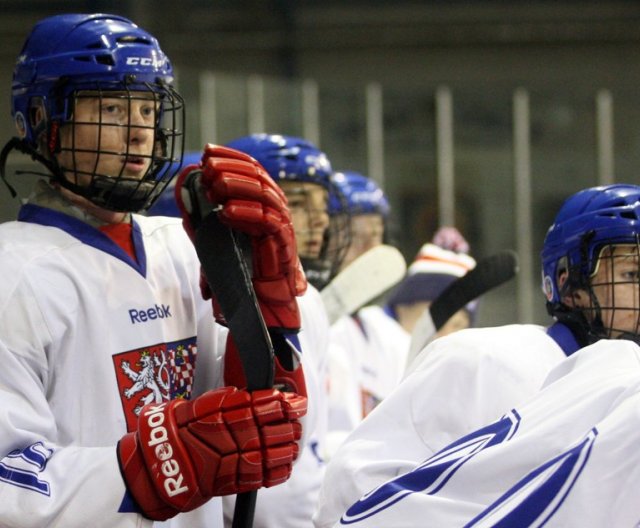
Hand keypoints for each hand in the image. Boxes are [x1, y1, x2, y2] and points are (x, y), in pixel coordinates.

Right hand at [118, 386, 306, 520]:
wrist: (150, 467)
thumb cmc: (169, 433)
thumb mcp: (192, 406)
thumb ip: (219, 400)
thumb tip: (242, 393)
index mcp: (220, 413)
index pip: (261, 405)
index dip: (283, 403)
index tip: (296, 401)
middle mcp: (228, 436)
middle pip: (270, 428)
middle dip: (288, 424)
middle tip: (298, 420)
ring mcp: (229, 460)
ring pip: (268, 452)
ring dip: (286, 447)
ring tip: (294, 443)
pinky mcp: (227, 482)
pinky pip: (258, 477)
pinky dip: (275, 472)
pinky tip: (285, 467)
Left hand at [175, 145, 306, 331]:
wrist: (257, 298)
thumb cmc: (237, 264)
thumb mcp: (211, 234)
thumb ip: (199, 211)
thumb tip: (185, 181)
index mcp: (263, 199)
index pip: (251, 167)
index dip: (230, 156)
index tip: (207, 151)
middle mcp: (276, 207)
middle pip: (258, 176)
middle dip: (231, 168)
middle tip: (208, 167)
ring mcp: (282, 224)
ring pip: (264, 194)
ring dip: (238, 186)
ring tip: (214, 186)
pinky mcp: (283, 243)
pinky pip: (267, 222)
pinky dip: (246, 214)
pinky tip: (225, 212)